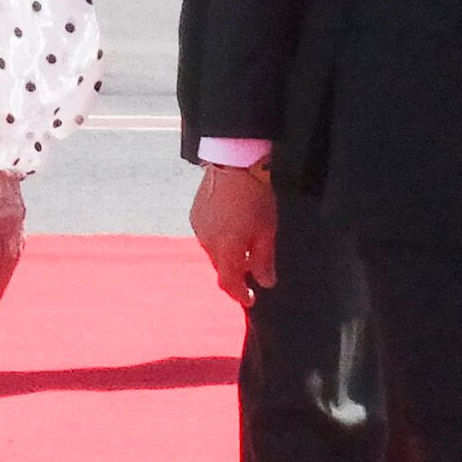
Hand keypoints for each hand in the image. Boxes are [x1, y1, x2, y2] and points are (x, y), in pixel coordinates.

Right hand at [191, 162, 278, 304]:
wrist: (233, 162)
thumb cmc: (255, 196)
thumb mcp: (267, 230)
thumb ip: (264, 260)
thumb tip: (266, 283)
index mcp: (226, 250)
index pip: (229, 283)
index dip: (240, 294)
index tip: (250, 299)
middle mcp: (208, 243)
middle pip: (221, 268)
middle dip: (235, 272)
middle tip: (251, 268)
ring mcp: (198, 228)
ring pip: (213, 252)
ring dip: (227, 254)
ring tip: (244, 242)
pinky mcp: (195, 215)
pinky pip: (207, 236)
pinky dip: (219, 238)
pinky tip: (232, 227)